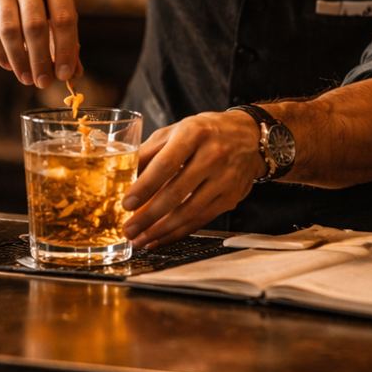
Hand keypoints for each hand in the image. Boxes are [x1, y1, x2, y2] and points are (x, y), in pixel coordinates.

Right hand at [0, 0, 81, 87]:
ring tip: (27, 79)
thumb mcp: (57, 3)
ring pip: (10, 31)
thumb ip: (67, 36)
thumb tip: (74, 73)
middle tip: (43, 82)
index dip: (66, 50)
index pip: (63, 19)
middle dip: (40, 60)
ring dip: (19, 60)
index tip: (65, 75)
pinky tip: (10, 66)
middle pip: (35, 27)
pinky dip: (0, 53)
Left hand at [122, 111, 263, 248]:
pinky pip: (201, 220)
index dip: (144, 187)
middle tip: (128, 229)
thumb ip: (149, 151)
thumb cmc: (205, 132)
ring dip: (161, 230)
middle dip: (148, 216)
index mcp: (194, 134)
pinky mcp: (231, 197)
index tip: (126, 204)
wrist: (249, 136)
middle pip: (176, 193)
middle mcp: (213, 155)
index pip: (165, 164)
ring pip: (189, 212)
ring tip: (140, 239)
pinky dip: (178, 232)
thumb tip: (122, 175)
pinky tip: (160, 238)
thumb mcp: (175, 131)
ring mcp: (225, 179)